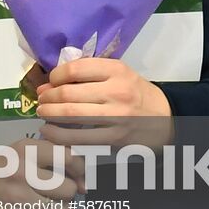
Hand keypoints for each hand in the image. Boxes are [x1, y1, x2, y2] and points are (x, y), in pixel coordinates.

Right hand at [0, 137, 81, 208]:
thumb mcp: (17, 152)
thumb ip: (47, 155)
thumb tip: (83, 178)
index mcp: (23, 150)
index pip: (68, 157)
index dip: (80, 169)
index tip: (78, 176)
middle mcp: (21, 171)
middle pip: (69, 188)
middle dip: (68, 192)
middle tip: (58, 191)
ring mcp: (18, 197)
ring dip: (60, 208)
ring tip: (47, 203)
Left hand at [36, 57, 173, 149]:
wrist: (166, 119)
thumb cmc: (135, 92)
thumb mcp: (118, 73)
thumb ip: (87, 75)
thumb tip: (48, 83)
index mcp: (116, 70)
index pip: (74, 69)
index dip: (54, 76)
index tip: (50, 81)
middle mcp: (116, 92)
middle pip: (68, 94)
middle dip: (47, 97)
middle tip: (41, 100)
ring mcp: (116, 118)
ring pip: (70, 116)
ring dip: (49, 114)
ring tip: (42, 113)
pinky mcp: (115, 139)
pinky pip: (79, 138)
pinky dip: (58, 135)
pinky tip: (50, 131)